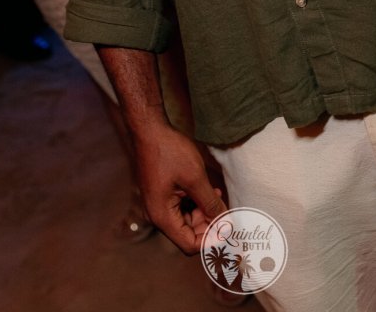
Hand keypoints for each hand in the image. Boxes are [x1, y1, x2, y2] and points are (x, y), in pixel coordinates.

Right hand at [133, 122, 227, 253]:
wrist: (149, 129)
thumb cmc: (169, 151)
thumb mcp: (195, 178)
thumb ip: (210, 203)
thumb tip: (225, 222)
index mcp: (162, 216)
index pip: (189, 245)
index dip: (210, 239)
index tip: (226, 227)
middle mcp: (157, 215)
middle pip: (188, 234)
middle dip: (208, 223)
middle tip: (224, 208)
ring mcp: (157, 205)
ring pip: (186, 220)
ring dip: (203, 211)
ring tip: (216, 194)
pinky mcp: (160, 194)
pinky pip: (180, 207)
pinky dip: (195, 202)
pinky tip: (207, 190)